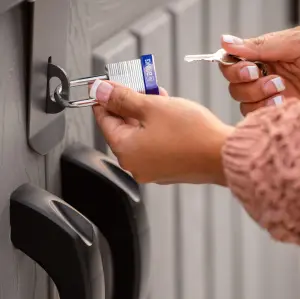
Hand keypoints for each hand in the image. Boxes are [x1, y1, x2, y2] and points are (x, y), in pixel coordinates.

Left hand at [90, 79, 233, 184]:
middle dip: (129, 102)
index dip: (104, 98)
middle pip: (123, 126)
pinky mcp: (165, 168)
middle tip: (137, 83)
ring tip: (155, 94)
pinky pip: (152, 143)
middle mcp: (134, 164)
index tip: (106, 84)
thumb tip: (100, 91)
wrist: (223, 155)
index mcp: (125, 151)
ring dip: (144, 112)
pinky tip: (165, 112)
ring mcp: (150, 168)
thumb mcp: (152, 107)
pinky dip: (154, 127)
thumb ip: (122, 98)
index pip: (104, 119)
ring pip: (139, 134)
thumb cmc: (192, 134)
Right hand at [219, 26, 299, 114]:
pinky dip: (263, 111)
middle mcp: (264, 76)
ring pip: (242, 102)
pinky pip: (254, 116)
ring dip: (257, 97)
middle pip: (233, 85)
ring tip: (280, 91)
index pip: (232, 62)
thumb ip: (259, 45)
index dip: (233, 68)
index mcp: (265, 57)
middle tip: (268, 79)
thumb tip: (225, 41)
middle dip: (247, 84)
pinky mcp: (274, 112)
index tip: (249, 68)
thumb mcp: (294, 44)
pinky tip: (281, 104)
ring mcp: (268, 96)